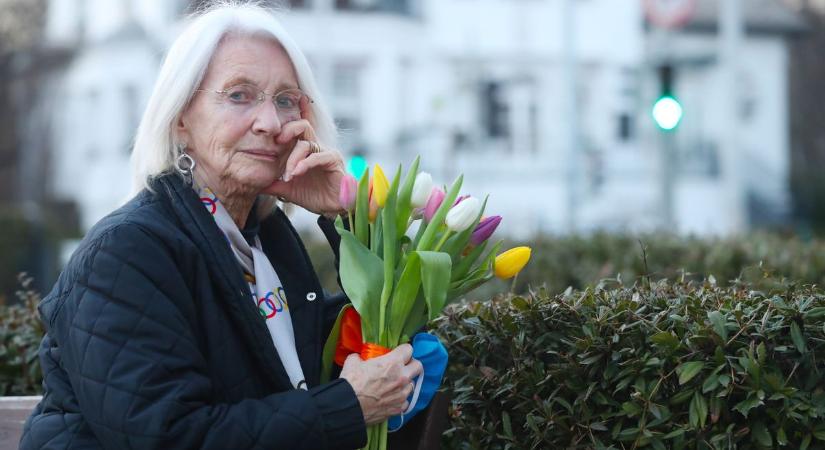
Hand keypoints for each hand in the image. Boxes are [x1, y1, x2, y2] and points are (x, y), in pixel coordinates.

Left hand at [264, 98, 345, 216]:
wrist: (332, 208)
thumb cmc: (313, 195)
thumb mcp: (287, 189)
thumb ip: (272, 184)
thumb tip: (254, 184)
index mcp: (304, 150)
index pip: (298, 129)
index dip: (293, 113)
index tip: (280, 104)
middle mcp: (315, 147)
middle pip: (302, 126)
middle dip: (288, 129)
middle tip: (276, 142)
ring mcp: (325, 152)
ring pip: (306, 144)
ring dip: (293, 158)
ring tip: (288, 174)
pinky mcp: (333, 160)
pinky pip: (318, 156)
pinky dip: (305, 163)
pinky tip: (297, 172)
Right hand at [339, 344, 423, 425]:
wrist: (349, 405)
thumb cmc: (352, 383)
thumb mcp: (353, 362)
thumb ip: (360, 358)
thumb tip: (359, 358)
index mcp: (393, 362)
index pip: (408, 349)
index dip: (403, 351)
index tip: (399, 353)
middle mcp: (402, 377)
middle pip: (418, 366)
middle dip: (411, 365)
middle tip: (402, 367)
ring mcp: (402, 393)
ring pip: (412, 384)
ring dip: (404, 383)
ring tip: (393, 385)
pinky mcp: (399, 407)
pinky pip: (405, 401)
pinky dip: (400, 399)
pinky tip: (391, 398)